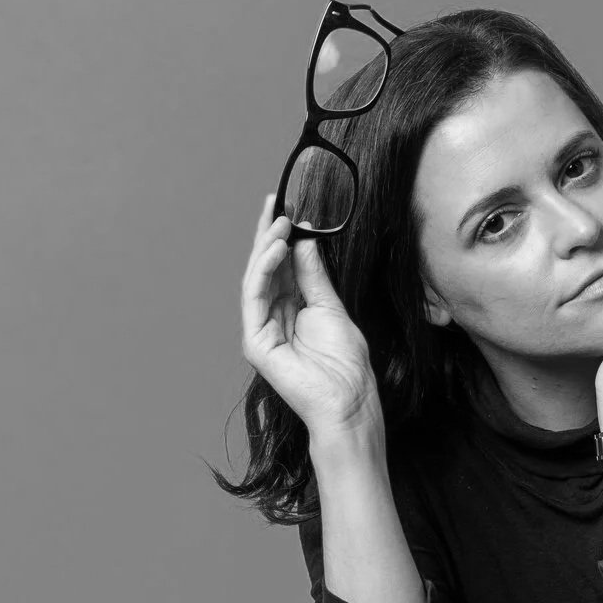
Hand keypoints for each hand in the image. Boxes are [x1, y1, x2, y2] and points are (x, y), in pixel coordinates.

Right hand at [240, 191, 378, 442]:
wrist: (349, 399)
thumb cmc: (345, 362)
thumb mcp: (331, 306)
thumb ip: (313, 274)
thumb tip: (304, 238)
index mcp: (292, 306)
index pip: (281, 265)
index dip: (281, 236)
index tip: (286, 205)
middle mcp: (273, 315)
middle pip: (264, 268)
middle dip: (267, 234)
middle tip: (275, 203)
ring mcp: (261, 329)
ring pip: (256, 278)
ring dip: (266, 247)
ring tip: (279, 223)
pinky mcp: (255, 342)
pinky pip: (254, 298)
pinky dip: (263, 271)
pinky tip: (276, 250)